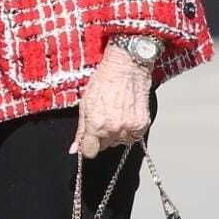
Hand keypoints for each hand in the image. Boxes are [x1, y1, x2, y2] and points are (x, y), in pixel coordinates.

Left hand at [70, 43, 153, 158]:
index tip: (88, 140)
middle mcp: (114, 129)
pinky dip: (130, 130)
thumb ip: (81, 129)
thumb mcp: (85, 104)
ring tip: (116, 114)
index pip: (90, 151)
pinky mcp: (143, 125)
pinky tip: (126, 115)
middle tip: (103, 118)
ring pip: (119, 142)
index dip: (87, 146)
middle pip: (104, 146)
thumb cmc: (104, 81)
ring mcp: (130, 128)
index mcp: (96, 125)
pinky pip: (134, 137)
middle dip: (101, 137)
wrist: (126, 67)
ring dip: (116, 134)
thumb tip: (75, 149)